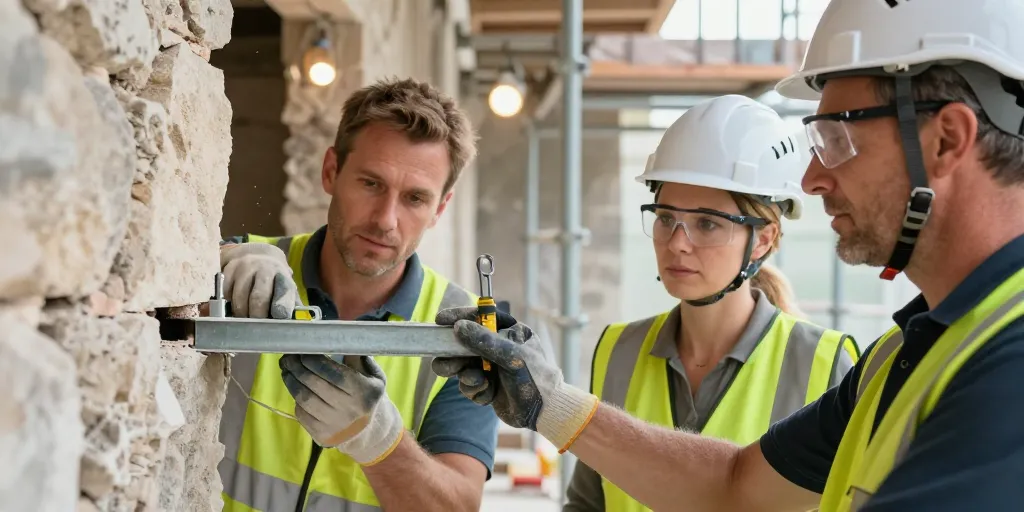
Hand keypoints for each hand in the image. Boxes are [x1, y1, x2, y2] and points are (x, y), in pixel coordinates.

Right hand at [220, 243, 298, 318]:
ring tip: (245, 318)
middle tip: (257, 327)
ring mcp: (245, 268)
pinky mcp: (229, 269)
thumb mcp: (287, 288)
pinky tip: (234, 306)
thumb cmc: (274, 280)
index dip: (282, 306)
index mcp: (283, 276)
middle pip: (258, 298)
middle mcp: (265, 269)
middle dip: (257, 316)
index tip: (280, 317)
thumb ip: (292, 305)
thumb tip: (297, 324)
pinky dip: (228, 304)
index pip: (284, 292)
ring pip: (239, 298)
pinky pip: (225, 293)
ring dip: (241, 314)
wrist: (258, 256)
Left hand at [279, 354, 404, 464]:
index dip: (313, 360)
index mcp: (362, 391)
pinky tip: (295, 389)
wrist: (368, 430)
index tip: (303, 351)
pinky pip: (301, 413)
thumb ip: (357, 357)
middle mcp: (348, 409)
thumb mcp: (373, 375)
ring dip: (291, 381)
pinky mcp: (321, 435)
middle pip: (313, 383)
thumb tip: (338, 337)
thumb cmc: (367, 395)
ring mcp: (334, 424)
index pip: (331, 372)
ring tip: (286, 370)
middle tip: (288, 358)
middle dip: (297, 367)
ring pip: (303, 398)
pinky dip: (296, 399)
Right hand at [431, 308, 598, 451]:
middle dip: (454, 356)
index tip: (440, 320)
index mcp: (510, 331)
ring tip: (479, 382)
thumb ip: (484, 341)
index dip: (460, 316)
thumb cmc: (534, 378)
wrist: (544, 412)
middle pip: (464, 343)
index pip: (481, 317)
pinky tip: (489, 395)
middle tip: (447, 365)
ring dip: (466, 376)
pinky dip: (475, 391)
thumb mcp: (511, 356)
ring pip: (462, 366)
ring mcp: (491, 366)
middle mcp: (498, 347)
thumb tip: (459, 327)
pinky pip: (468, 384)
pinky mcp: (486, 385)